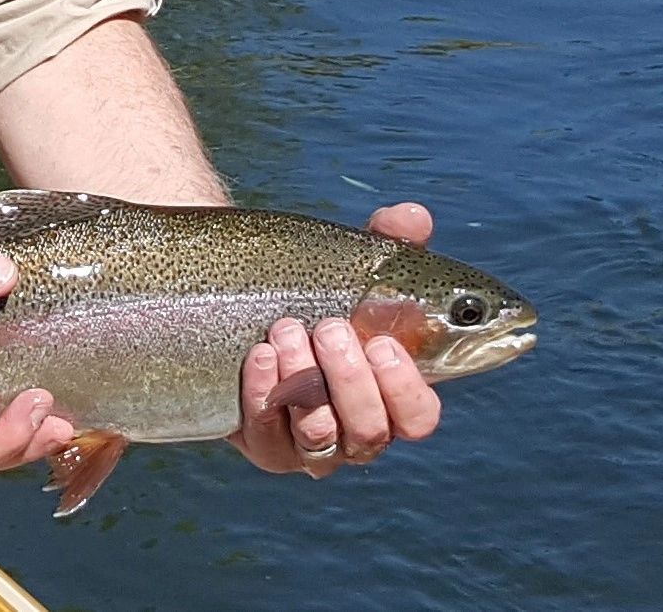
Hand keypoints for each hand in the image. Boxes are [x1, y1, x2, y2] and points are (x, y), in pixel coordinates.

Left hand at [228, 203, 441, 476]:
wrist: (245, 305)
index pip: (418, 418)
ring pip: (320, 435)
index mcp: (391, 395)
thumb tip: (414, 216)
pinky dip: (264, 393)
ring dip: (305, 380)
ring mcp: (310, 443)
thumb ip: (390, 243)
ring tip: (286, 330)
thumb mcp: (354, 264)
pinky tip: (260, 354)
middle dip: (350, 379)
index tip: (384, 343)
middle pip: (370, 432)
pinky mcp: (265, 444)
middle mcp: (356, 430)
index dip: (406, 389)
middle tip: (329, 327)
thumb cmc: (319, 292)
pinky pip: (268, 435)